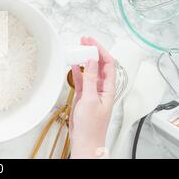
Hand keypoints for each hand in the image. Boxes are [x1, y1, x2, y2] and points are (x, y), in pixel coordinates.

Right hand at [70, 37, 115, 158]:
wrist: (85, 141)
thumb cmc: (91, 126)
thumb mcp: (90, 99)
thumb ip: (91, 79)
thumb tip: (92, 61)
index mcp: (108, 88)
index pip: (108, 64)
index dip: (101, 51)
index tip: (91, 42)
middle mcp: (102, 88)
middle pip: (100, 65)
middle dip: (93, 51)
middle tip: (84, 40)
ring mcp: (92, 91)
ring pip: (90, 70)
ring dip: (84, 59)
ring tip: (78, 48)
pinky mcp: (83, 96)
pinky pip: (81, 79)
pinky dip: (78, 70)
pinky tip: (73, 64)